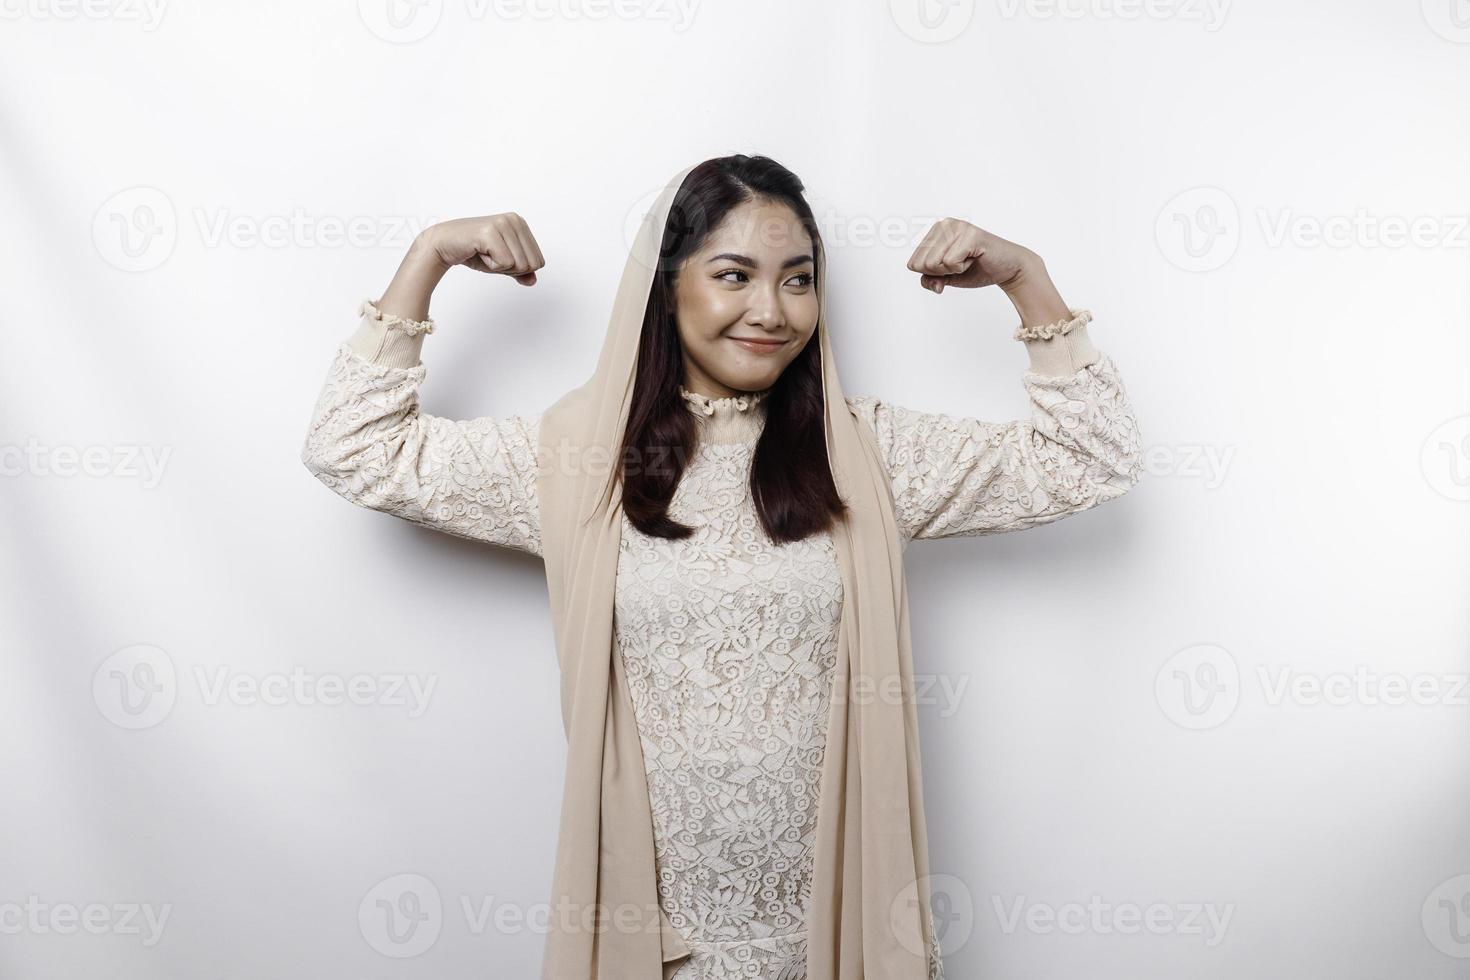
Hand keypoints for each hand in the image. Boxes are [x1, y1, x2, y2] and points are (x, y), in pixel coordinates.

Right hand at [424, 213, 546, 285]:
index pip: (539, 262)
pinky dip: (490, 265)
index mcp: (521, 224)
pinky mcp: (490, 232)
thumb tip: (533, 281)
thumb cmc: (475, 252)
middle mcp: (514, 220)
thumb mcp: (503, 264)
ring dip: (499, 267)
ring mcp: (503, 224)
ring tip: (485, 253)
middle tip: (491, 256)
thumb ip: (520, 271)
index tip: (499, 256)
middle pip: (532, 265)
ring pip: (519, 265)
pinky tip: (479, 252)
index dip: (519, 269)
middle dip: (511, 269)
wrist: (444, 244)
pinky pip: (505, 263)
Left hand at [906, 218, 1038, 294]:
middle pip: (922, 264)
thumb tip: (932, 284)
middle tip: (962, 264)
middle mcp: (944, 224)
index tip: (952, 266)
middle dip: (942, 272)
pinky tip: (974, 259)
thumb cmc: (976, 269)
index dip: (932, 274)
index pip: (913, 263)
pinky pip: (949, 263)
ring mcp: (957, 227)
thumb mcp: (946, 277)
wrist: (1007, 269)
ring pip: (934, 263)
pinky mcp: (970, 235)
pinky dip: (961, 268)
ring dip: (952, 270)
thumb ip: (930, 280)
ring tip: (968, 260)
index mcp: (935, 231)